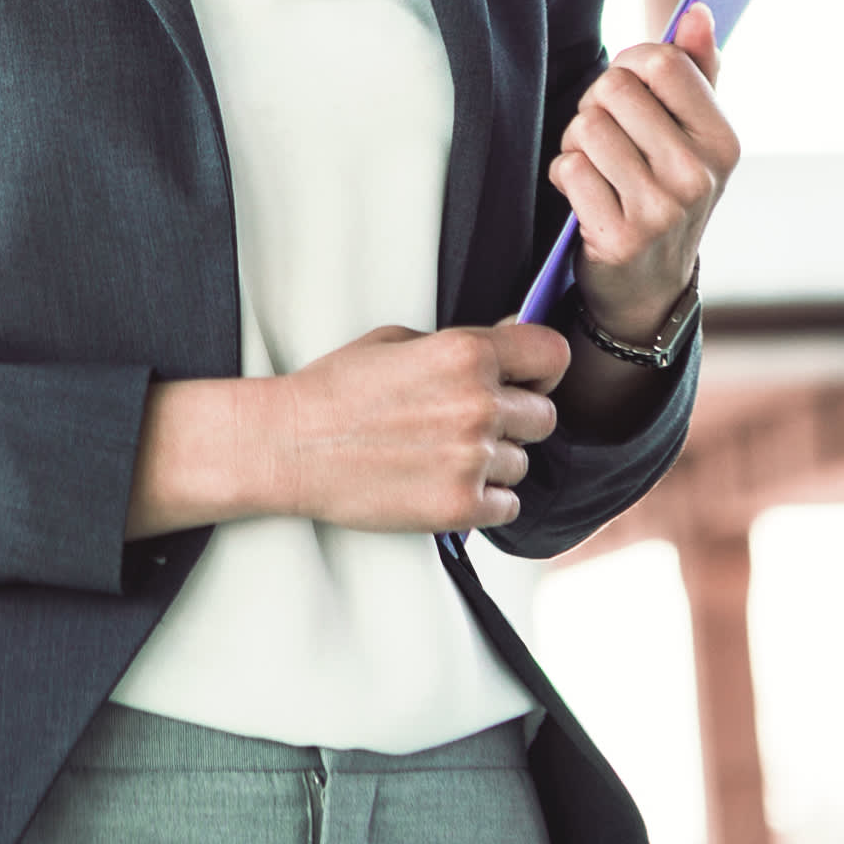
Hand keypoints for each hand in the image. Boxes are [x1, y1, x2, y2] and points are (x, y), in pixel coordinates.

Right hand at [127, 322, 569, 537]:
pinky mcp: (460, 506)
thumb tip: (516, 336)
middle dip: (514, 420)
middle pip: (544, 418)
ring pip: (522, 465)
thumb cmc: (336, 390)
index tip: (526, 380)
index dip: (541, 369)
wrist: (290, 446)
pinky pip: (507, 506)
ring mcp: (471, 458)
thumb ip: (463, 342)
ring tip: (443, 455)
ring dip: (493, 463)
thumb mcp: (397, 341)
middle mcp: (477, 405)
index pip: (553, 355)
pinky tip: (444, 483)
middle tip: (471, 424)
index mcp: (464, 354)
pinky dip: (483, 500)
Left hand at [552, 6, 739, 343]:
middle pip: (614, 89)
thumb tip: (699, 12)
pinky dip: (565, 176)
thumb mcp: (694, 137)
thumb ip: (697, 71)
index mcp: (723, 140)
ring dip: (577, 142)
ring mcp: (662, 209)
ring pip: (586, 127)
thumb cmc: (666, 190)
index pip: (662, 61)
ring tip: (598, 167)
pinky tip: (584, 196)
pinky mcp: (621, 237)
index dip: (629, 64)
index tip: (628, 87)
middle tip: (610, 138)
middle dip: (597, 105)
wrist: (650, 286)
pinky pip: (568, 168)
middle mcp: (699, 175)